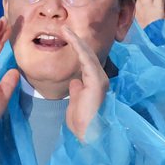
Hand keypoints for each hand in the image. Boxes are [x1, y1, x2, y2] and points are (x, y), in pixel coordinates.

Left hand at [63, 25, 108, 140]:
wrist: (89, 136)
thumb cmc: (82, 124)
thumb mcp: (76, 104)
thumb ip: (77, 91)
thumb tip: (75, 81)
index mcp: (93, 84)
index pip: (85, 62)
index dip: (76, 49)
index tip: (65, 37)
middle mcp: (99, 79)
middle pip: (87, 55)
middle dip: (76, 41)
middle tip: (64, 28)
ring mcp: (100, 80)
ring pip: (87, 55)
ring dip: (76, 40)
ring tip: (65, 29)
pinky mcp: (97, 82)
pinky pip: (86, 60)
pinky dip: (78, 48)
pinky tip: (71, 38)